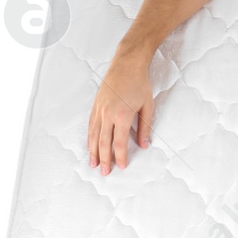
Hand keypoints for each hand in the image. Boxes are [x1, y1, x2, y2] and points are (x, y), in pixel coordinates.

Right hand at [88, 56, 153, 176]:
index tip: (121, 166)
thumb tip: (144, 144)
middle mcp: (107, 115)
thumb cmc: (139, 83)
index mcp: (122, 116)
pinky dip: (90, 138)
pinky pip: (91, 125)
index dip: (120, 156)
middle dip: (104, 159)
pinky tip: (90, 145)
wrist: (127, 64)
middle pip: (103, 143)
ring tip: (93, 164)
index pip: (120, 143)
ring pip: (94, 136)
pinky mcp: (95, 105)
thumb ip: (145, 127)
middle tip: (104, 173)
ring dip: (93, 152)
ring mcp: (99, 110)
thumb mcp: (148, 105)